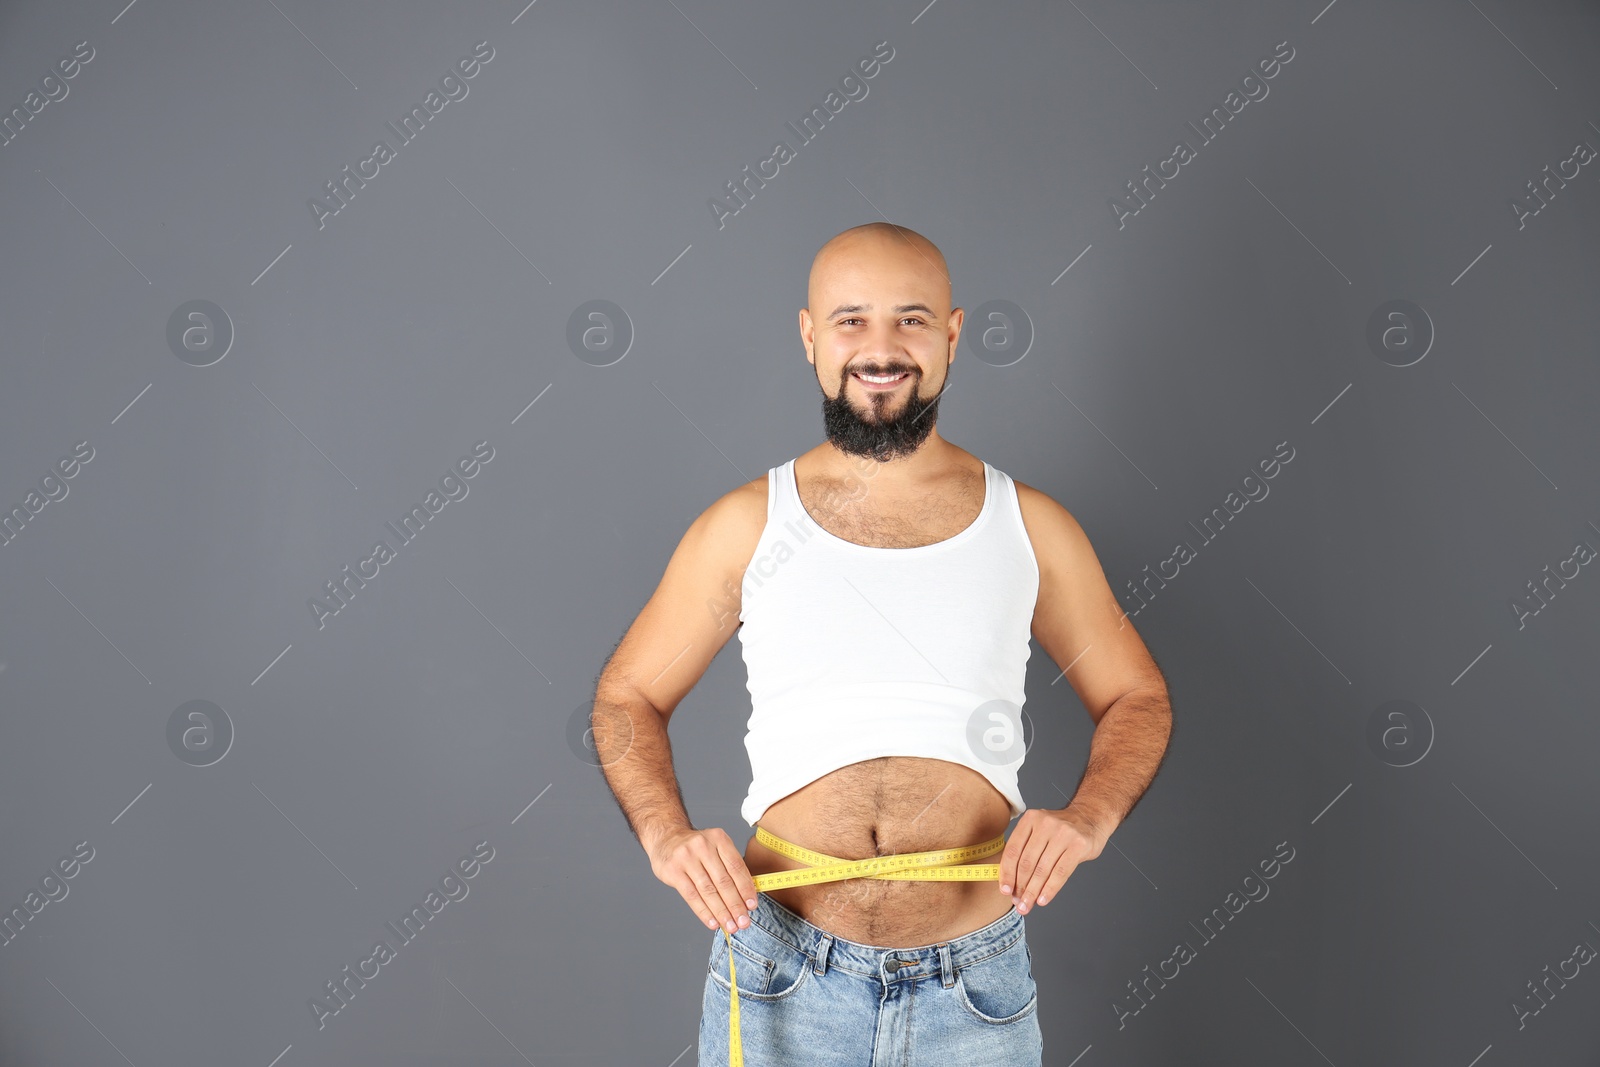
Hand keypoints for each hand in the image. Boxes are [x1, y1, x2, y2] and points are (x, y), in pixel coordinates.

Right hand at [648, 827, 760, 934]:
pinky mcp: (673, 871)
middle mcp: (703, 846)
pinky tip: (713, 922)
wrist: (666, 838)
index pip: (736, 867)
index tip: (752, 906)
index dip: (746, 888)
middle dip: (735, 905)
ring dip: (722, 912)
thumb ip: (729, 867)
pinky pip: (691, 896)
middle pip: (723, 881)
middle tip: (743, 922)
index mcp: (718, 838)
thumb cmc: (697, 849)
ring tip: (730, 926)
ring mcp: (686, 858)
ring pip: (708, 891)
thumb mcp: (715, 847)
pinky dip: (704, 912)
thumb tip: (746, 898)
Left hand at [996, 805, 1110, 914]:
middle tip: (1018, 902)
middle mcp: (1045, 824)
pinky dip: (1049, 889)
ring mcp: (1063, 834)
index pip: (1013, 850)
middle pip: (1027, 862)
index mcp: (1030, 819)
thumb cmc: (1060, 830)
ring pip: (1042, 870)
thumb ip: (1024, 849)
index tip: (1005, 890)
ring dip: (1032, 892)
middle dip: (1020, 887)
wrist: (1090, 818)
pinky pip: (1060, 873)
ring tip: (1027, 905)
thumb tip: (1009, 881)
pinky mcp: (1078, 845)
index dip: (1007, 873)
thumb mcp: (1038, 830)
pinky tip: (1043, 900)